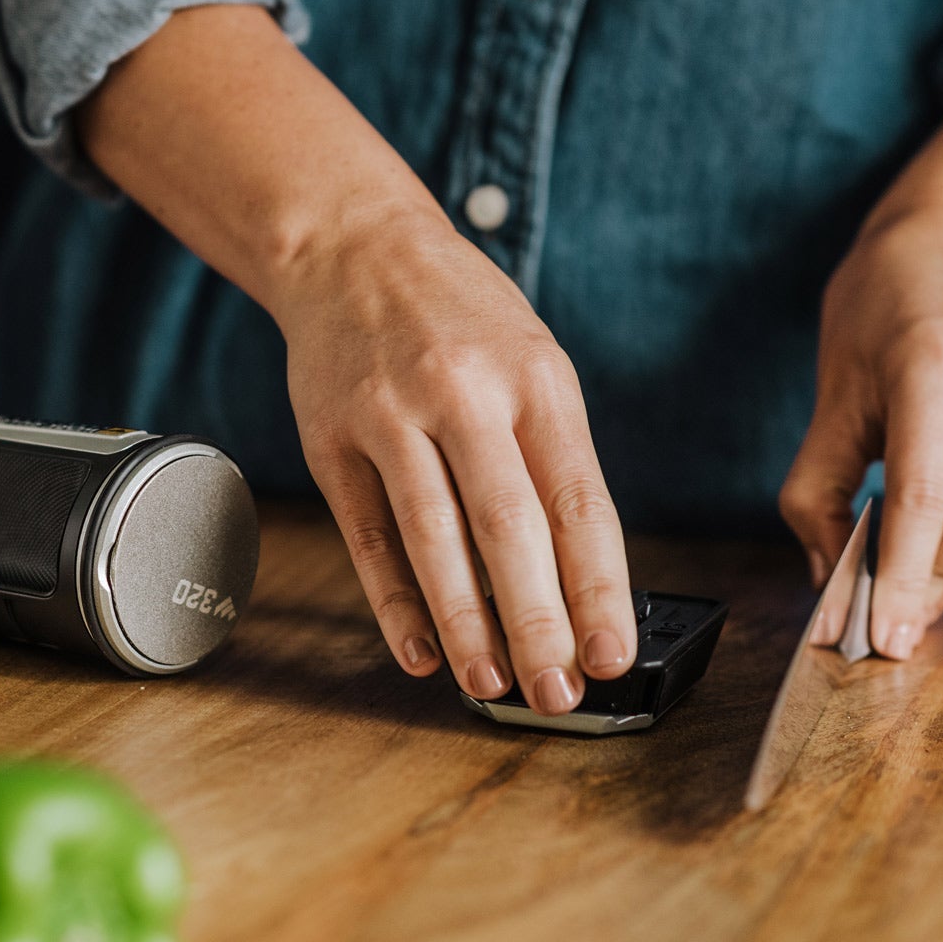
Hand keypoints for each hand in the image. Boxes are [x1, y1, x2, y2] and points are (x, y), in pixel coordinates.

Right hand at [268, 206, 637, 712]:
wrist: (352, 248)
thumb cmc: (458, 317)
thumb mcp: (531, 361)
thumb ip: (553, 456)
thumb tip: (577, 580)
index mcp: (533, 379)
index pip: (577, 501)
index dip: (597, 588)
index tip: (612, 655)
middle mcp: (462, 394)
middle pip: (508, 526)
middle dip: (538, 621)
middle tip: (556, 693)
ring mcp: (389, 415)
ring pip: (432, 536)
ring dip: (463, 623)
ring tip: (490, 683)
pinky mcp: (331, 439)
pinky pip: (367, 534)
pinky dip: (393, 600)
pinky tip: (418, 650)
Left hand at [780, 211, 942, 657]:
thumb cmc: (885, 304)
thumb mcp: (833, 386)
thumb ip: (819, 485)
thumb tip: (826, 576)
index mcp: (937, 361)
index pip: (927, 494)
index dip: (905, 576)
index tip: (885, 636)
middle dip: (940, 579)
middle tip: (890, 606)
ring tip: (914, 569)